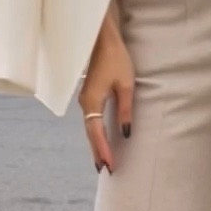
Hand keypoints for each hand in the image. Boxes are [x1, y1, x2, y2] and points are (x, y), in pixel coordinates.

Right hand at [78, 24, 134, 174]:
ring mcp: (85, 100)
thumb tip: (125, 133)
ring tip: (103, 162)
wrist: (102, 39)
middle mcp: (85, 103)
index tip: (110, 166)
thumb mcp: (126, 85)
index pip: (97, 133)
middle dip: (98, 152)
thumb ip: (125, 110)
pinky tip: (100, 141)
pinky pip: (91, 120)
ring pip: (89, 128)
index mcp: (92, 102)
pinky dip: (95, 134)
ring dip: (96, 145)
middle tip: (106, 171)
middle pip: (90, 134)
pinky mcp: (89, 96)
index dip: (103, 150)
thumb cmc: (116, 59)